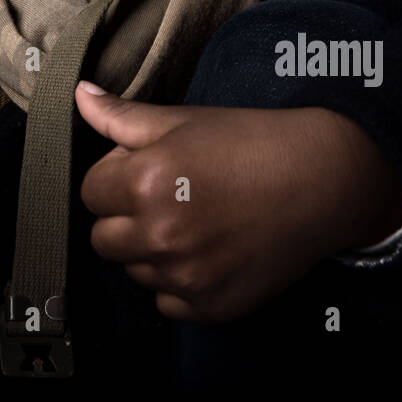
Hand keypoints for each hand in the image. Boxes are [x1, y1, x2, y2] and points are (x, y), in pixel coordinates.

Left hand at [74, 83, 401, 322]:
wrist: (322, 180)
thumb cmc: (251, 142)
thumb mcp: (183, 120)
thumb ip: (121, 116)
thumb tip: (78, 95)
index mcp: (146, 183)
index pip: (90, 192)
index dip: (114, 177)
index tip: (144, 170)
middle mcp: (161, 236)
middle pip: (103, 238)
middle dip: (123, 216)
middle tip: (165, 196)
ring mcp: (186, 277)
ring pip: (134, 271)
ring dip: (150, 250)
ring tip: (191, 221)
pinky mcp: (212, 306)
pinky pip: (167, 302)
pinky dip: (178, 283)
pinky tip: (207, 251)